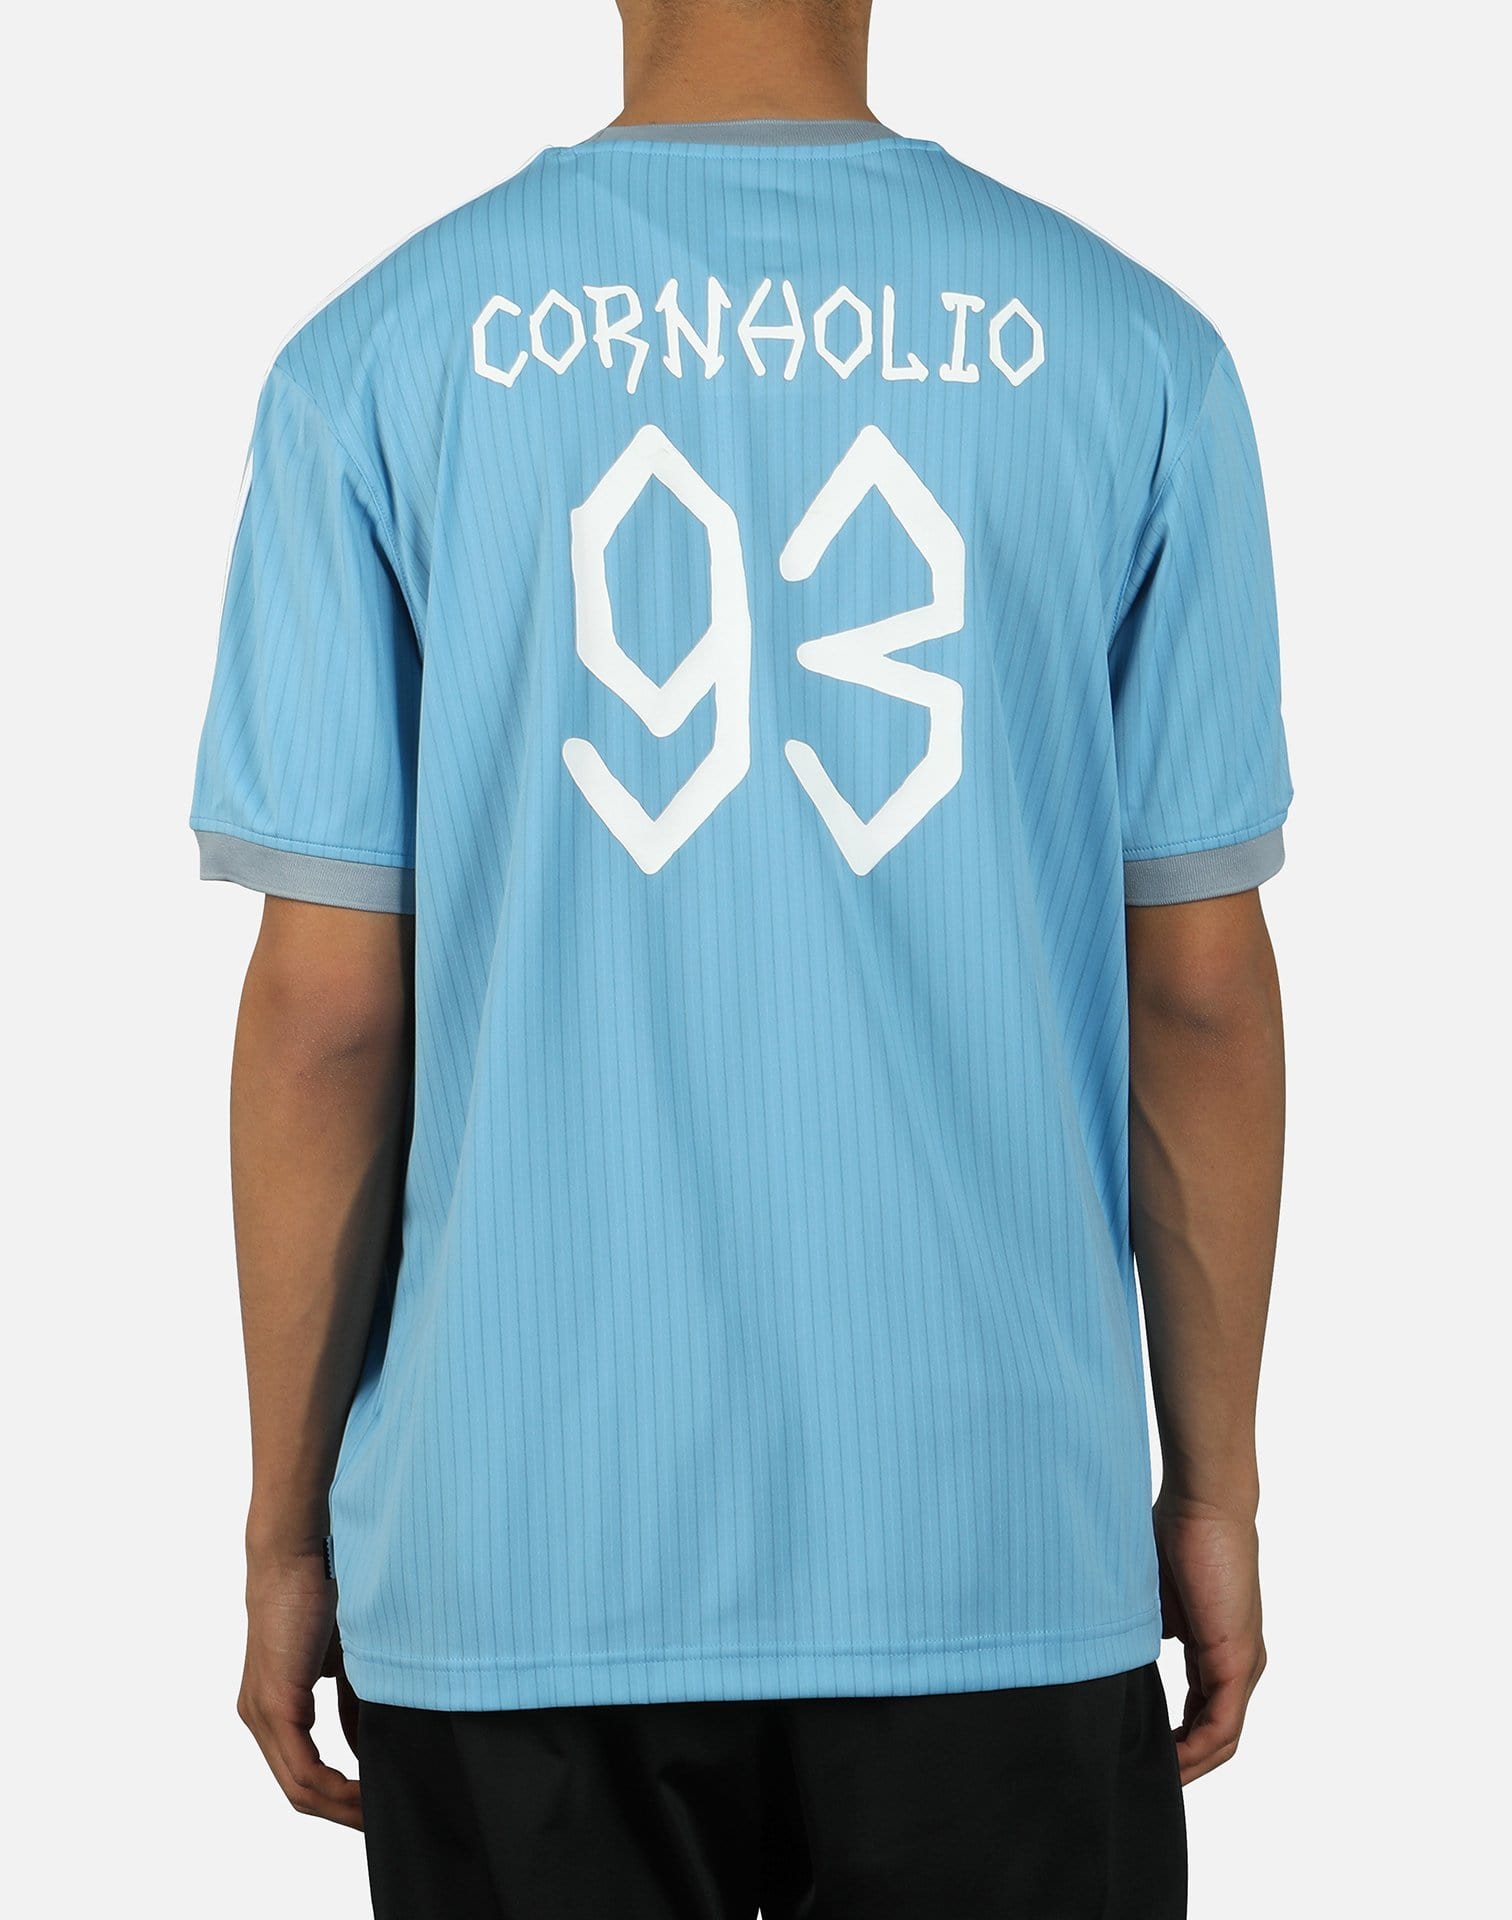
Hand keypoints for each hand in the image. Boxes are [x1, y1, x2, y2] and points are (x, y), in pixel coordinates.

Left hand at [238, 1545, 362, 1827]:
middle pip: (299, 1792)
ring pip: (299, 1787)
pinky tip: (364, 1791)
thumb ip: (354, 1702)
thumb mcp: (344, 1660)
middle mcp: (258, 1717)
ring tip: (379, 1814)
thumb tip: (371, 1744)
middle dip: (342, 1812)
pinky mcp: (275, 1703)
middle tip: (381, 1822)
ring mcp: (262, 1713)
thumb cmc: (321, 1593)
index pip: (302, 1773)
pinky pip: (303, 1767)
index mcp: (272, 1706)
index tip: (376, 1805)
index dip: (339, 1798)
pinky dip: (335, 1786)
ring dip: (342, 1806)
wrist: (296, 1553)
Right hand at [1154, 1496, 1266, 1785]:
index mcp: (1217, 1648)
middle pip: (1214, 1734)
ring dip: (1188, 1763)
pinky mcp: (1238, 1661)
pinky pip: (1221, 1725)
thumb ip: (1144, 1631)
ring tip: (1152, 1777)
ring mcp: (1242, 1665)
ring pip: (1220, 1737)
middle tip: (1141, 1775)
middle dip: (1181, 1761)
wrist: (1203, 1505)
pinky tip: (1168, 1759)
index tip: (1140, 1751)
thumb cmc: (1175, 1534)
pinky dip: (1195, 1749)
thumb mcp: (1152, 1598)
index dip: (1175, 1740)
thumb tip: (1120, 1656)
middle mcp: (1238, 1664)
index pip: (1202, 1712)